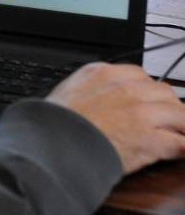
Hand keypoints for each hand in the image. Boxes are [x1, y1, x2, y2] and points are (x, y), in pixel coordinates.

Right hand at [48, 62, 184, 173]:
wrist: (51, 143)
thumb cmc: (54, 123)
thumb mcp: (69, 90)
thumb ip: (91, 87)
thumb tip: (99, 96)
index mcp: (104, 73)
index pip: (140, 75)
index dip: (146, 91)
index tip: (146, 102)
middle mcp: (126, 88)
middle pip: (164, 92)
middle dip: (165, 107)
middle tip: (162, 122)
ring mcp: (141, 112)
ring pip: (179, 114)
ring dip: (178, 126)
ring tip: (173, 137)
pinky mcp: (151, 139)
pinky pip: (181, 142)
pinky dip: (181, 146)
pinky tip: (177, 151)